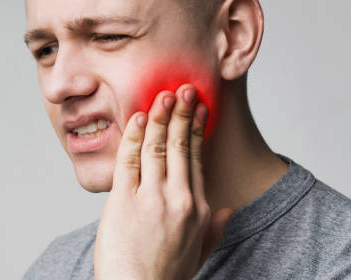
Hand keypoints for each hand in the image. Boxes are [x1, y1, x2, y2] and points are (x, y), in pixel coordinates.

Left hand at [94, 84, 232, 279]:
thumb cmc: (164, 275)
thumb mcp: (199, 254)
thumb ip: (214, 230)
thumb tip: (226, 210)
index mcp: (197, 209)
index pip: (197, 159)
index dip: (197, 130)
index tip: (198, 110)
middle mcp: (178, 199)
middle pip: (181, 146)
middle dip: (182, 113)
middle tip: (184, 89)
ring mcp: (151, 198)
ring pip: (157, 147)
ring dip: (161, 117)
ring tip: (163, 95)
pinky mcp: (124, 201)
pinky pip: (130, 160)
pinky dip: (135, 136)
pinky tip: (139, 118)